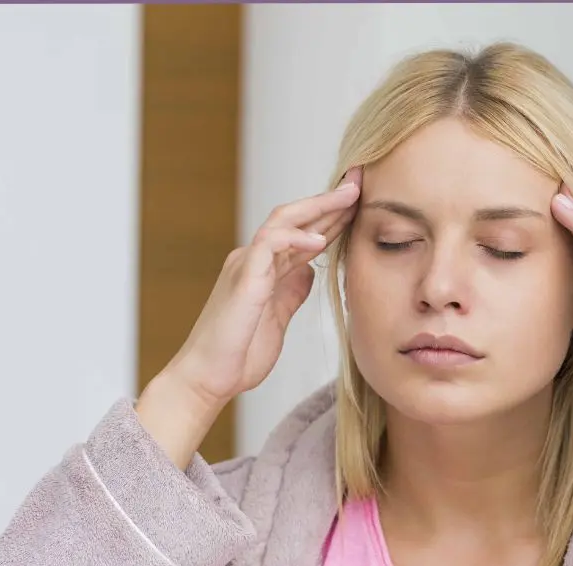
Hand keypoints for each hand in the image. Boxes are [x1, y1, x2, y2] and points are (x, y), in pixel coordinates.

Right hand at [137, 168, 361, 468]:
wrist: (208, 378)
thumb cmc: (239, 353)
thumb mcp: (278, 319)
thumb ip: (291, 292)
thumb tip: (309, 272)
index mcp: (267, 269)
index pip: (305, 232)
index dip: (334, 215)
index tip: (363, 201)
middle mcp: (256, 259)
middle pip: (297, 217)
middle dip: (331, 198)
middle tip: (361, 180)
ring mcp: (247, 265)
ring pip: (283, 220)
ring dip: (318, 206)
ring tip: (348, 196)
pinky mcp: (243, 279)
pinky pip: (269, 246)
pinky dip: (295, 239)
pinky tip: (320, 239)